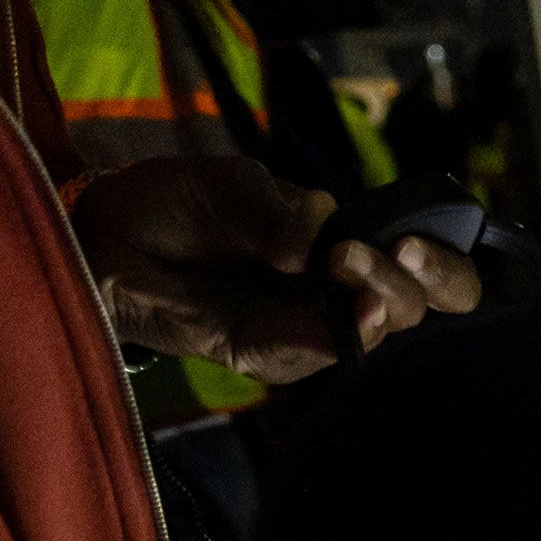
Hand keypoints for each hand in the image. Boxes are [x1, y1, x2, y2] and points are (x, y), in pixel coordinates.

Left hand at [71, 156, 480, 383]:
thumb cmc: (173, 202)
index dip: (439, 261)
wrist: (101, 235)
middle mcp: (335, 290)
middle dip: (417, 281)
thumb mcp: (234, 186)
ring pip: (376, 331)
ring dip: (378, 300)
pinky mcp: (264, 354)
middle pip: (415, 305)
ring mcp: (303, 326)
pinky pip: (316, 353)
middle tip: (388, 253)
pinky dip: (340, 335)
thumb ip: (284, 213)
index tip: (411, 240)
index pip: (424, 266)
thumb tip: (323, 251)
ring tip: (346, 266)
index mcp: (344, 243)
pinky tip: (351, 312)